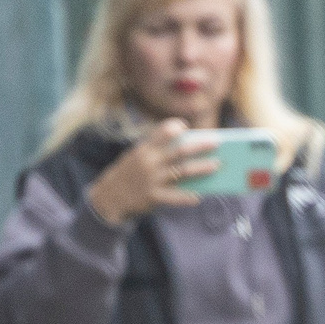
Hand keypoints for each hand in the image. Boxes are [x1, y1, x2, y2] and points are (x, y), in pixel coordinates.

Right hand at [85, 119, 212, 224]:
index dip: (175, 127)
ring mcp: (151, 180)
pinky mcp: (153, 197)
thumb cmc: (129, 174)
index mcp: (143, 149)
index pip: (161, 132)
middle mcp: (148, 162)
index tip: (187, 126)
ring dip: (201, 168)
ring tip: (217, 165)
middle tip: (216, 143)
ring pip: (182, 172)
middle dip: (200, 146)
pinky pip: (174, 197)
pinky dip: (186, 197)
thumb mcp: (136, 158)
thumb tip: (189, 150)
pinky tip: (198, 197)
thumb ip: (158, 153)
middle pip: (179, 151)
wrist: (107, 198)